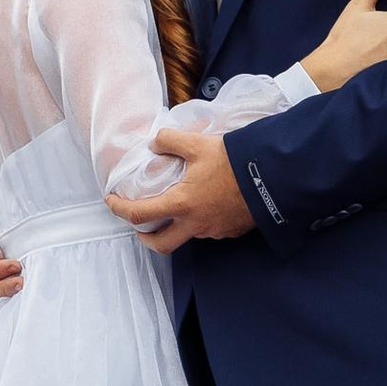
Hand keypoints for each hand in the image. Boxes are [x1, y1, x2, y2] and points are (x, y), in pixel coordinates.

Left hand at [109, 113, 252, 253]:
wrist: (274, 177)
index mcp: (181, 204)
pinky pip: (208, 230)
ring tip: (176, 206)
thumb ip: (170, 141)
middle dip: (146, 238)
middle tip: (139, 226)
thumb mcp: (198, 143)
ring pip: (187, 235)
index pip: (139, 215)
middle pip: (161, 245)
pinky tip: (205, 204)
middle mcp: (195, 224)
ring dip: (176, 225)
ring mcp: (214, 231)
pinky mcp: (231, 231)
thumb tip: (154, 143)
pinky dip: (199, 221)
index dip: (120, 209)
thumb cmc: (234, 162)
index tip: (112, 201)